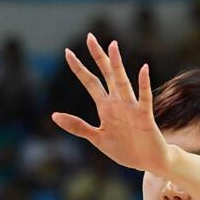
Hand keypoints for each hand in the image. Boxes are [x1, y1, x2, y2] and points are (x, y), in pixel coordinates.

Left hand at [53, 34, 171, 174]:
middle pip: (106, 74)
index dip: (79, 68)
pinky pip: (144, 98)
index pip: (90, 82)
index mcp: (105, 107)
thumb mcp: (96, 138)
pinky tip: (143, 69)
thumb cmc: (123, 149)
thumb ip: (77, 126)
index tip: (67, 52)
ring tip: (112, 47)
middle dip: (98, 57)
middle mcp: (117, 102)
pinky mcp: (144, 116)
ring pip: (122, 82)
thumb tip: (54, 115)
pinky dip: (143, 84)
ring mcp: (131, 108)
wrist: (146, 162)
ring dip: (117, 65)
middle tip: (89, 37)